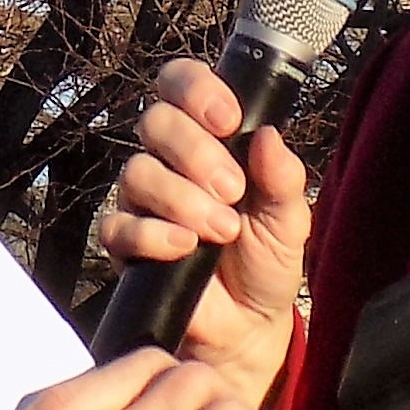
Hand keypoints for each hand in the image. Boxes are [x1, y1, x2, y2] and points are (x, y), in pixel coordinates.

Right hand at [96, 58, 311, 407]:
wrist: (249, 324)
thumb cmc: (266, 260)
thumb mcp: (290, 218)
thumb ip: (283, 177)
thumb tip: (268, 136)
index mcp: (209, 138)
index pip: (180, 84)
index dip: (196, 89)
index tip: (228, 119)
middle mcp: (169, 161)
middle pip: (155, 121)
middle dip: (196, 152)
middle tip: (233, 190)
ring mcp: (143, 201)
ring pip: (138, 172)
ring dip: (183, 199)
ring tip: (222, 231)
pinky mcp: (126, 244)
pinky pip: (119, 226)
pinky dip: (154, 234)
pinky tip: (186, 247)